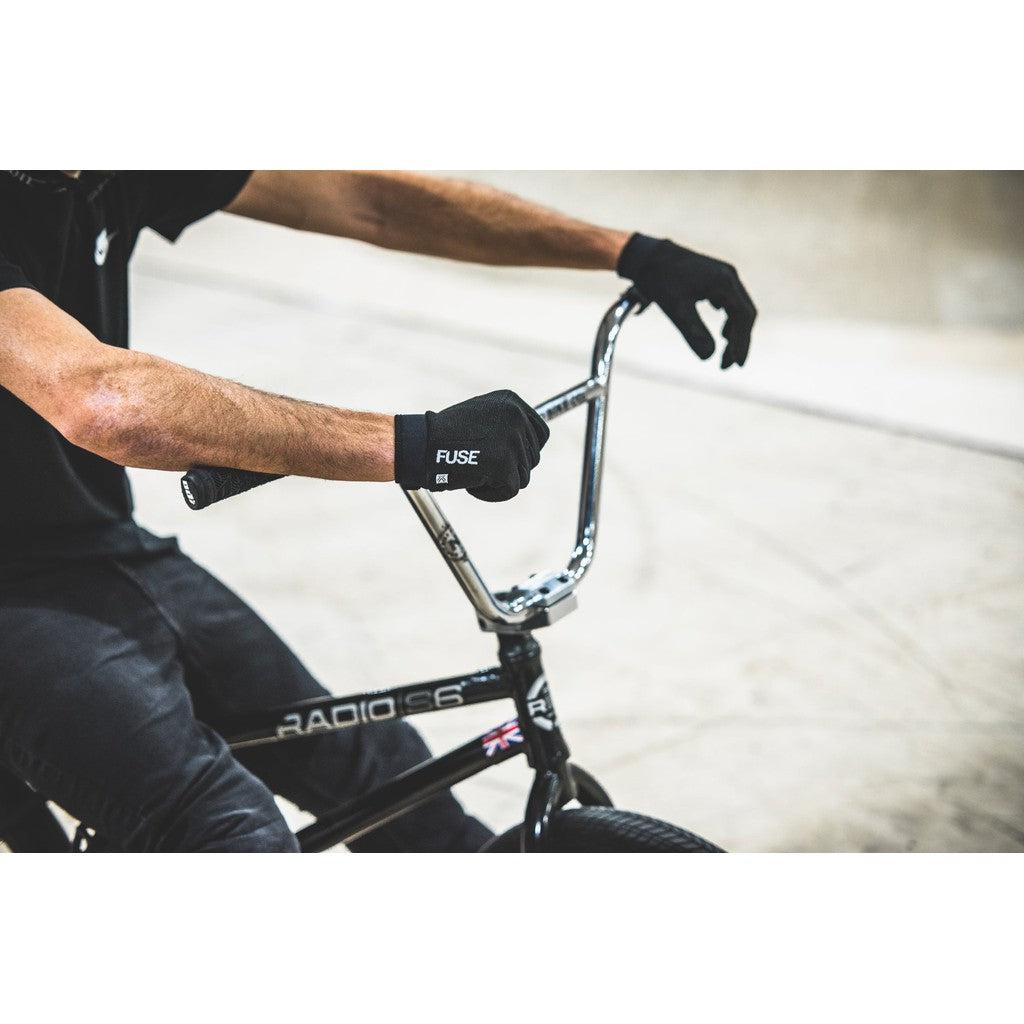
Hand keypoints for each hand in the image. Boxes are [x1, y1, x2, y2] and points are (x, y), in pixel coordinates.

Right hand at [394, 389, 549, 501]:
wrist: (421, 444)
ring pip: (522, 476)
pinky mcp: (504, 465)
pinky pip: (510, 490)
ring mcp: (512, 441)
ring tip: (473, 470)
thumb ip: (505, 425)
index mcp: (512, 403)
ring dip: (499, 481)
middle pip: (532, 458)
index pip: (541, 433)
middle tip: (482, 465)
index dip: (528, 451)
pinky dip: (491, 493)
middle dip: (510, 468)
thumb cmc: (444, 435)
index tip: (513, 460)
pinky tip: (471, 482)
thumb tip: (529, 445)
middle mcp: (517, 418)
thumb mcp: (481, 416)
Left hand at [617, 234, 756, 368]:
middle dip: (738, 341)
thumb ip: (694, 333)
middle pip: (744, 313)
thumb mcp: (676, 309)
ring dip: (733, 332)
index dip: (742, 342)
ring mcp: (722, 276)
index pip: (743, 316)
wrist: (646, 255)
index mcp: (725, 281)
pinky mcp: (714, 278)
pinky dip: (727, 320)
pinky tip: (722, 334)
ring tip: (724, 354)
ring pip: (736, 309)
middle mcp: (729, 276)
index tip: (736, 364)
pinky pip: (728, 302)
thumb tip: (708, 357)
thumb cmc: (660, 279)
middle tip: (727, 365)